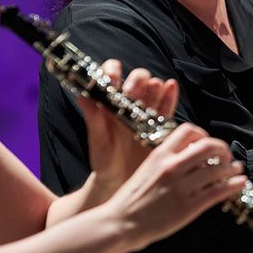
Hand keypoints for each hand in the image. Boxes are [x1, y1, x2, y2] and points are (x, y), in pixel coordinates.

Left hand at [77, 60, 179, 199]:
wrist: (120, 181)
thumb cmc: (104, 161)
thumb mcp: (97, 141)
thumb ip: (92, 118)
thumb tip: (81, 95)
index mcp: (110, 102)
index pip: (111, 74)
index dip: (112, 71)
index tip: (111, 78)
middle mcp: (130, 102)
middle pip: (139, 77)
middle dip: (137, 80)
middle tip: (132, 93)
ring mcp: (147, 110)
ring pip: (155, 87)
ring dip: (154, 86)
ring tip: (152, 92)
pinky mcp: (161, 122)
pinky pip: (169, 104)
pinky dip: (171, 93)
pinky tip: (171, 87)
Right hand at [104, 123, 245, 251]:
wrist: (119, 223)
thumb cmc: (131, 198)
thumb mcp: (146, 169)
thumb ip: (167, 160)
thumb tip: (191, 155)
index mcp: (160, 154)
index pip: (189, 131)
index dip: (204, 135)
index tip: (208, 143)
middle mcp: (172, 166)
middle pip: (209, 146)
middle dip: (223, 149)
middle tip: (227, 156)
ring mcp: (181, 187)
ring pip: (217, 169)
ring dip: (232, 168)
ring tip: (236, 170)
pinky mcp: (188, 206)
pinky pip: (218, 191)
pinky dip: (233, 185)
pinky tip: (239, 183)